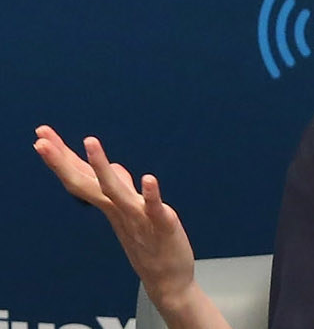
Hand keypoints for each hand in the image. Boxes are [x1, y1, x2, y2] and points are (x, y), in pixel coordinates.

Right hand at [34, 125, 197, 310]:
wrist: (166, 281)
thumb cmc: (148, 244)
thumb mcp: (131, 211)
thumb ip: (121, 189)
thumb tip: (114, 166)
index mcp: (110, 206)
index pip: (80, 179)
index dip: (61, 159)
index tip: (40, 138)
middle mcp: (118, 211)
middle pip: (86, 183)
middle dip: (63, 161)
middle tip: (41, 140)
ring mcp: (138, 219)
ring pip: (116, 191)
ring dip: (101, 166)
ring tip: (89, 141)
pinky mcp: (162, 227)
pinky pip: (155, 209)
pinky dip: (151, 194)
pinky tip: (149, 178)